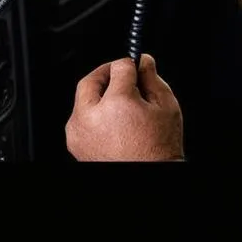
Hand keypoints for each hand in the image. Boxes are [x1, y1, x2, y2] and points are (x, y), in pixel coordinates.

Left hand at [65, 54, 183, 161]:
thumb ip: (152, 79)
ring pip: (83, 100)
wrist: (150, 179)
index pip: (119, 67)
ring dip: (99, 95)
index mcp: (116, 104)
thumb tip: (144, 62)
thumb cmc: (159, 151)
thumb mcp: (166, 107)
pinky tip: (114, 121)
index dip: (131, 63)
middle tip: (122, 74)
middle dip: (107, 74)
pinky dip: (94, 114)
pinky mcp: (76, 145)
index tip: (137, 67)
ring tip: (120, 103)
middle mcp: (91, 117)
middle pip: (91, 80)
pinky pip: (81, 119)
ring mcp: (80, 133)